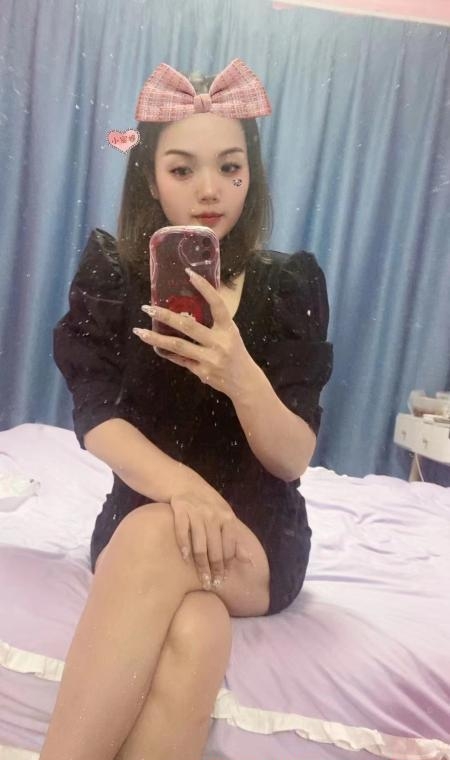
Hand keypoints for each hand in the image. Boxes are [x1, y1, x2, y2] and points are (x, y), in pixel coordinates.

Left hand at [133, 269, 255, 397]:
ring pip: (178, 346)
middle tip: (147, 307)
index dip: (205, 288)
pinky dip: (167, 353)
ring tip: (140, 331)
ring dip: (156, 338)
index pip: (217, 304)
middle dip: (165, 316)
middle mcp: (219, 342)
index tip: (189, 274)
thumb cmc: (236, 353)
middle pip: (188, 326)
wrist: (245, 382)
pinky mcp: (202, 371)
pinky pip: (180, 360)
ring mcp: (209, 358)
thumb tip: (193, 302)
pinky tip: (155, 346)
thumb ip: (215, 322)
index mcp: (228, 328)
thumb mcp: (231, 333)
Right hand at [170, 472, 254, 589]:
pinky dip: (184, 546)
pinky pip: (182, 531)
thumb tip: (249, 561)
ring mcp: (196, 512)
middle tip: (212, 584)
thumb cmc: (207, 503)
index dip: (227, 565)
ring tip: (202, 579)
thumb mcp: (224, 516)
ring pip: (200, 544)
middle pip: (215, 548)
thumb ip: (235, 538)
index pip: (229, 546)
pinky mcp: (180, 509)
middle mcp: (213, 515)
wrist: (183, 482)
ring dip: (201, 564)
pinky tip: (184, 558)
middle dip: (214, 569)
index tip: (223, 579)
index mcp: (227, 516)